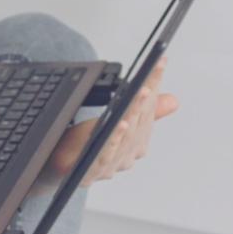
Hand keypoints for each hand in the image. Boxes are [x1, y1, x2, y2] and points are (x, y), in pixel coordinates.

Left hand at [43, 55, 177, 187]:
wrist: (58, 166)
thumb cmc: (89, 144)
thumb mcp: (116, 120)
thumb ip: (145, 112)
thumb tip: (174, 101)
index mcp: (137, 144)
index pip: (149, 109)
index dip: (154, 84)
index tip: (160, 62)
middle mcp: (128, 156)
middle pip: (139, 123)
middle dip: (145, 101)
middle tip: (148, 82)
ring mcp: (111, 165)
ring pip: (126, 137)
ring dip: (133, 114)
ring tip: (140, 94)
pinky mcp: (91, 171)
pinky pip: (106, 154)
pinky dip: (114, 139)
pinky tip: (119, 124)